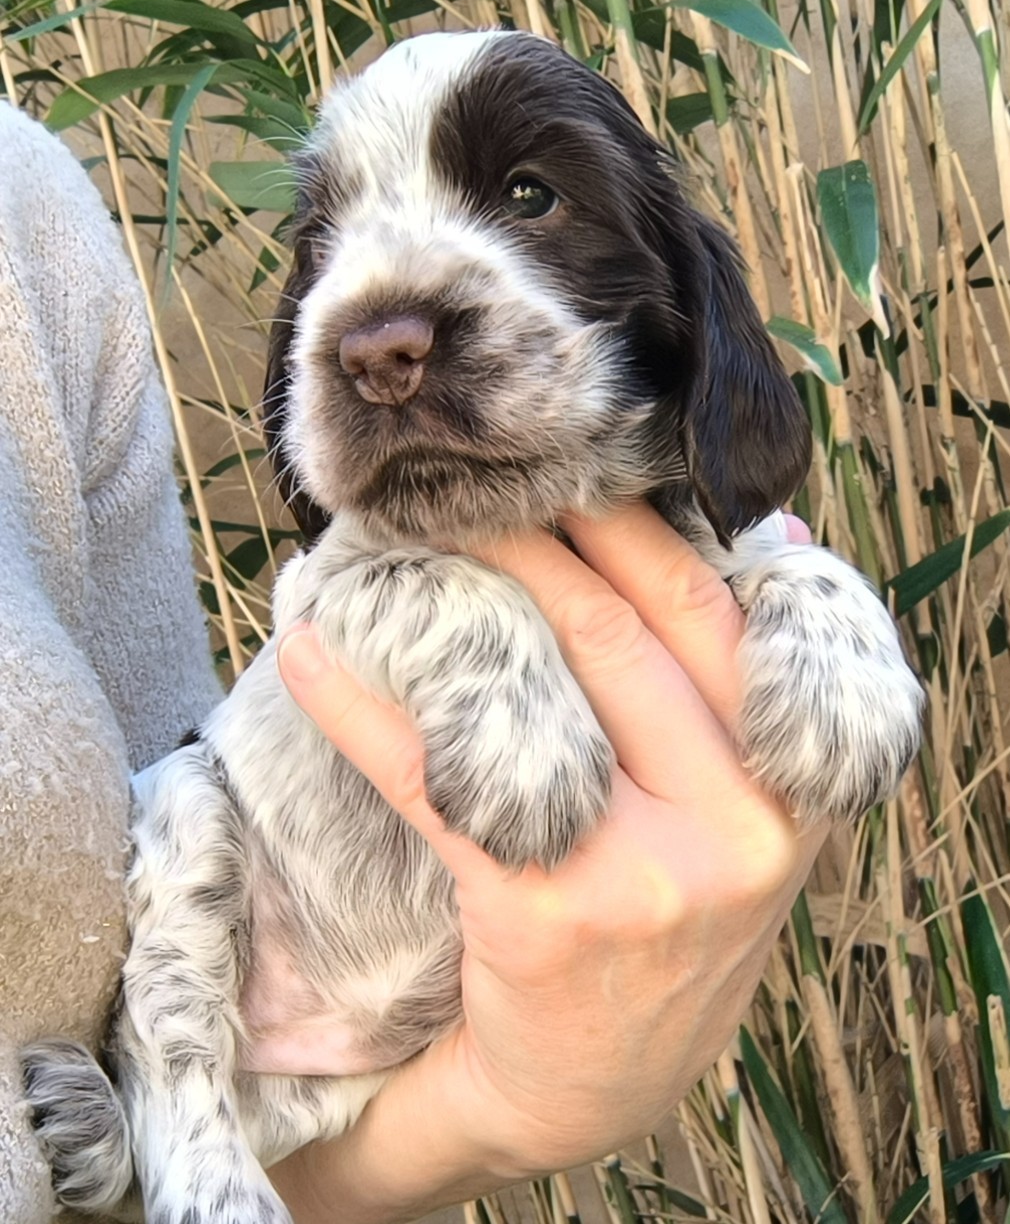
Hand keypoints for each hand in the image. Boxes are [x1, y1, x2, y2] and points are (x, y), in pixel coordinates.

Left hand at [268, 504, 824, 1223]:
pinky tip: (310, 646)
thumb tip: (783, 520)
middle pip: (622, 631)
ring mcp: (640, 877)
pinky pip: (436, 778)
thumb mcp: (750, 811)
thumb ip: (760, 680)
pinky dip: (362, 703)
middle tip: (474, 479)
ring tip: (398, 531)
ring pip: (534, 689)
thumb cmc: (672, 916)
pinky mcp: (540, 917)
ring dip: (453, 593)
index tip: (573, 461)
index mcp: (790, 784)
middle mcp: (736, 828)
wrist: (598, 1081)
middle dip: (538, 535)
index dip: (636, 522)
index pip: (712, 612)